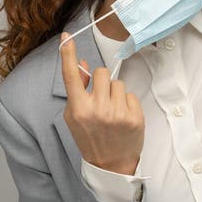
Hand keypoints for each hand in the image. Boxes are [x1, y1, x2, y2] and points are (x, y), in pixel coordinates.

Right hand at [59, 32, 144, 174]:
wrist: (110, 165)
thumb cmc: (90, 138)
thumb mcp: (75, 117)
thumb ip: (78, 89)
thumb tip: (82, 63)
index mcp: (78, 108)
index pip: (71, 76)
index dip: (68, 54)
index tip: (66, 36)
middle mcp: (97, 109)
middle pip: (101, 72)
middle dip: (101, 82)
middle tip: (101, 99)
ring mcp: (117, 113)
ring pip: (117, 82)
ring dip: (115, 93)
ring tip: (112, 111)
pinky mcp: (134, 117)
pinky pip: (130, 94)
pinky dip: (127, 103)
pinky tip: (122, 118)